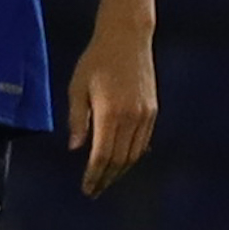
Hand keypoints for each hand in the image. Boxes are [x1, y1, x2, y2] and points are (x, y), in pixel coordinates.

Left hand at [66, 23, 156, 196]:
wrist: (127, 38)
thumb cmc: (96, 60)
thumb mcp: (77, 86)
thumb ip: (77, 119)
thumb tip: (76, 148)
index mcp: (110, 113)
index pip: (102, 155)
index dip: (94, 175)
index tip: (86, 188)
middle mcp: (131, 119)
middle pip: (120, 160)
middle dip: (106, 178)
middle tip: (94, 190)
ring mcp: (145, 116)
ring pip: (134, 154)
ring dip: (120, 171)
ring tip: (106, 180)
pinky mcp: (153, 111)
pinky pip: (143, 142)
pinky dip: (132, 157)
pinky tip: (122, 162)